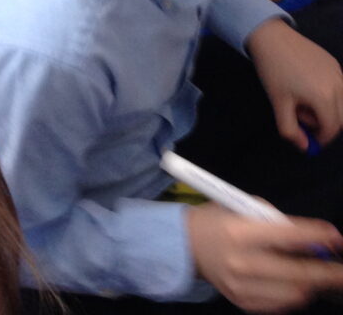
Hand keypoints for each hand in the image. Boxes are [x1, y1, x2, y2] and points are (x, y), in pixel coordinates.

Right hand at [188, 203, 342, 310]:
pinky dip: (293, 293)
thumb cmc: (217, 220)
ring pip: (295, 293)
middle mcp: (241, 262)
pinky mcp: (243, 303)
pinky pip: (282, 304)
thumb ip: (276, 222)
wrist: (185, 245)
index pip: (288, 236)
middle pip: (298, 274)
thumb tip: (313, 241)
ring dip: (310, 283)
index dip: (317, 236)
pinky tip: (291, 281)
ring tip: (313, 273)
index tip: (336, 236)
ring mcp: (242, 287)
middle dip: (328, 273)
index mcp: (239, 232)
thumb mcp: (242, 209)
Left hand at [248, 18, 342, 148]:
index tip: (309, 137)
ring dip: (328, 108)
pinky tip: (305, 84)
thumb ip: (290, 129)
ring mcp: (338, 72)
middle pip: (342, 117)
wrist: (271, 36)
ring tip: (302, 98)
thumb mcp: (278, 103)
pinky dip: (329, 94)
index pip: (332, 128)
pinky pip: (339, 86)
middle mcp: (338, 85)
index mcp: (324, 97)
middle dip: (326, 124)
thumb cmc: (273, 71)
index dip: (321, 137)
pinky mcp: (334, 63)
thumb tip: (305, 146)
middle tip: (302, 115)